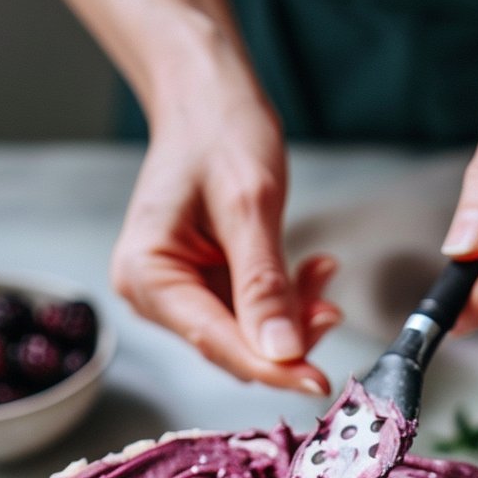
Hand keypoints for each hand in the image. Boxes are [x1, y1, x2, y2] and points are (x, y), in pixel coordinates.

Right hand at [111, 79, 340, 392]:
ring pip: (249, 334)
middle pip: (232, 345)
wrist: (206, 96)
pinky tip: (311, 270)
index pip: (215, 341)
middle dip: (286, 335)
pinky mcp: (206, 287)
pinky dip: (287, 299)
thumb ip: (264, 286)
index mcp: (147, 275)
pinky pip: (254, 313)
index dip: (270, 366)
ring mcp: (180, 293)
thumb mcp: (249, 206)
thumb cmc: (217, 131)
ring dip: (292, 314)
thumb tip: (281, 353)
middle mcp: (155, 293)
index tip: (315, 382)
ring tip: (321, 273)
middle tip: (330, 308)